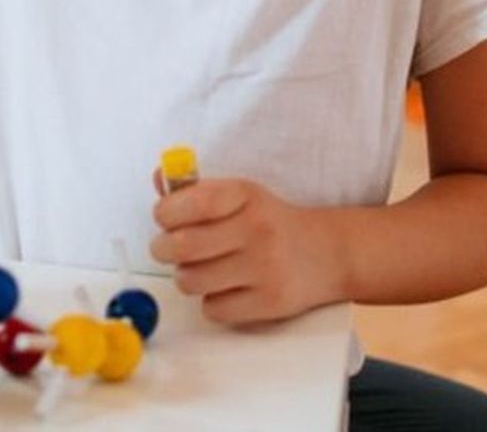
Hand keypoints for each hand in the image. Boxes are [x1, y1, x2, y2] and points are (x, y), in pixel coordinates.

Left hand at [149, 178, 337, 324]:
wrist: (327, 254)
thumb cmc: (269, 222)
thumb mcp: (240, 195)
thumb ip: (197, 189)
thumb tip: (159, 178)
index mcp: (246, 195)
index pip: (193, 202)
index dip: (166, 212)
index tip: (165, 217)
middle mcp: (257, 230)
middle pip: (182, 246)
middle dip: (163, 248)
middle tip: (168, 248)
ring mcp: (265, 268)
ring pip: (191, 281)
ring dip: (187, 276)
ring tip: (202, 268)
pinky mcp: (269, 303)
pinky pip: (213, 309)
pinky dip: (211, 301)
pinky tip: (227, 287)